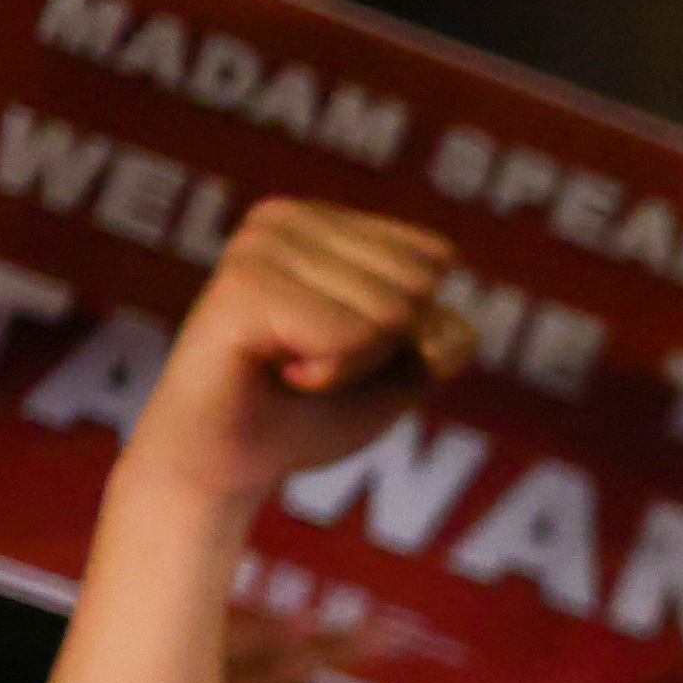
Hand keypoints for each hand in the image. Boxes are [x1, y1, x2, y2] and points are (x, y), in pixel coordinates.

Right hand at [120, 202, 477, 510]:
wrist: (229, 465)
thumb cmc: (308, 414)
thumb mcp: (399, 374)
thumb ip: (444, 341)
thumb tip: (454, 321)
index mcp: (321, 220)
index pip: (433, 257)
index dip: (409, 327)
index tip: (341, 346)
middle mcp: (284, 218)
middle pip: (418, 283)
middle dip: (383, 345)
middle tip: (312, 362)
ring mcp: (257, 247)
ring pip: (389, 311)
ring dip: (353, 364)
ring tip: (290, 367)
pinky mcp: (241, 287)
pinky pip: (350, 334)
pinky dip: (329, 374)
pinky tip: (277, 372)